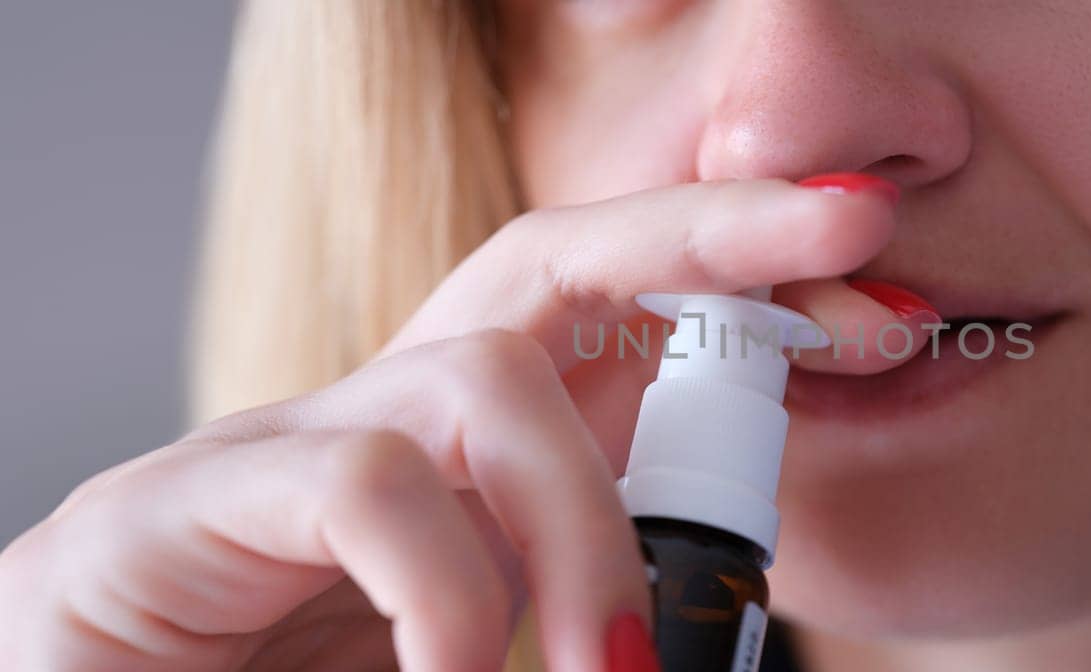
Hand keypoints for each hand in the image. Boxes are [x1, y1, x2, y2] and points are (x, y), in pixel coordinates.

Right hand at [0, 178, 896, 670]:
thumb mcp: (492, 643)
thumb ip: (588, 607)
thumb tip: (715, 631)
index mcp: (466, 454)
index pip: (612, 303)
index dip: (743, 267)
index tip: (880, 276)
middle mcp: (381, 417)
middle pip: (555, 261)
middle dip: (716, 244)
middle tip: (871, 302)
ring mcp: (276, 449)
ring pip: (483, 382)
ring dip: (587, 533)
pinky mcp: (170, 513)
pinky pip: (357, 489)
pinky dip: (450, 593)